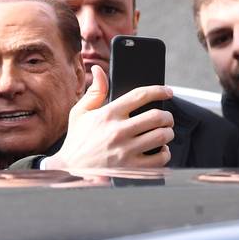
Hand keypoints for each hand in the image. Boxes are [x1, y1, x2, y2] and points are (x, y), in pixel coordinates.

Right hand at [44, 66, 174, 169]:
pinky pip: (159, 158)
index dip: (159, 91)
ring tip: (164, 133)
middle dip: (167, 116)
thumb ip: (95, 91)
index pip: (140, 96)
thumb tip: (99, 70)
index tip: (168, 92)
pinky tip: (160, 150)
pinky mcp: (130, 168)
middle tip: (167, 118)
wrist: (70, 169)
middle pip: (157, 117)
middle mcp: (118, 131)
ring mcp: (125, 151)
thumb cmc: (77, 139)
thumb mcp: (80, 112)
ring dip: (168, 133)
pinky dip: (165, 153)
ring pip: (161, 136)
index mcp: (108, 114)